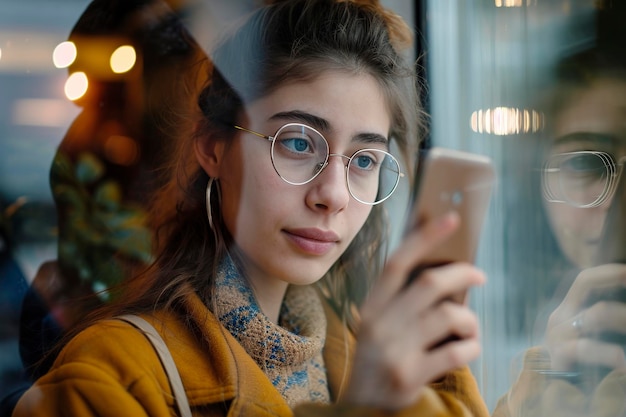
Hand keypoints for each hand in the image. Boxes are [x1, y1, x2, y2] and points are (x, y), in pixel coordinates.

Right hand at [344, 212, 485, 409]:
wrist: (360, 407)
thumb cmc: (379, 358)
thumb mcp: (380, 325)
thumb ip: (402, 301)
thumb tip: (445, 272)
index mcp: (372, 306)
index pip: (398, 262)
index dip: (425, 237)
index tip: (451, 218)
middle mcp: (379, 324)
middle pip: (430, 284)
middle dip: (462, 274)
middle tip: (479, 276)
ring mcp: (394, 350)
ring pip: (449, 316)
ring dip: (470, 320)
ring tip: (470, 328)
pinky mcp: (409, 375)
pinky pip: (456, 352)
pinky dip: (471, 348)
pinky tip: (467, 349)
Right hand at [546, 263, 625, 371]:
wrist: (556, 396)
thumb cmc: (581, 366)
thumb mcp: (591, 338)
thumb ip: (603, 320)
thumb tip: (621, 310)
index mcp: (568, 311)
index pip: (584, 280)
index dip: (607, 272)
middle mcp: (560, 317)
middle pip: (583, 284)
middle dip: (612, 278)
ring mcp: (557, 335)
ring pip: (594, 313)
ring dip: (623, 318)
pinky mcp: (558, 355)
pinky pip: (586, 347)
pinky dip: (609, 353)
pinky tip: (623, 362)